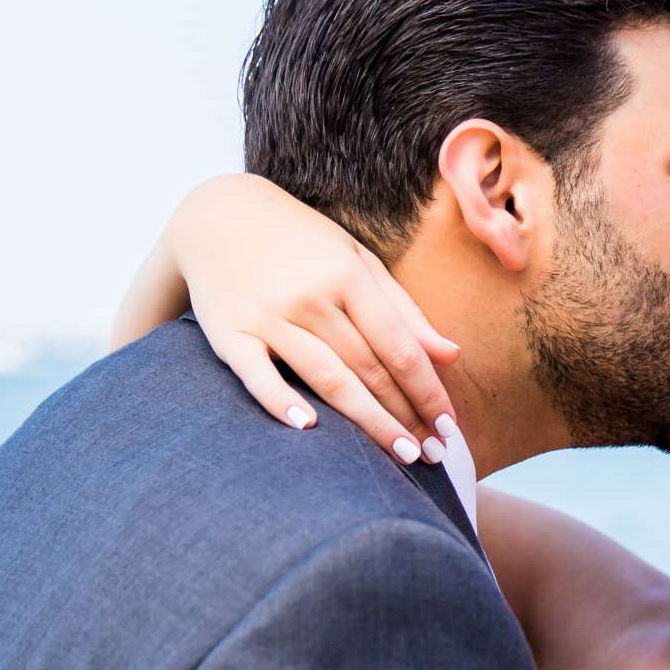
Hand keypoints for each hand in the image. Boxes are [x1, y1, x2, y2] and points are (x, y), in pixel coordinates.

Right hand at [169, 174, 460, 461]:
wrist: (217, 215)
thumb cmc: (302, 244)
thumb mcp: (358, 260)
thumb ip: (404, 311)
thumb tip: (451, 355)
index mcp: (348, 276)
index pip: (400, 347)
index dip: (428, 391)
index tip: (449, 426)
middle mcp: (310, 297)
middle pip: (369, 369)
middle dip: (406, 415)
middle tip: (435, 454)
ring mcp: (268, 315)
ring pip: (327, 378)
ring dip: (369, 421)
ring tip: (403, 455)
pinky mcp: (228, 332)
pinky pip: (257, 375)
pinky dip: (281, 401)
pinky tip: (310, 429)